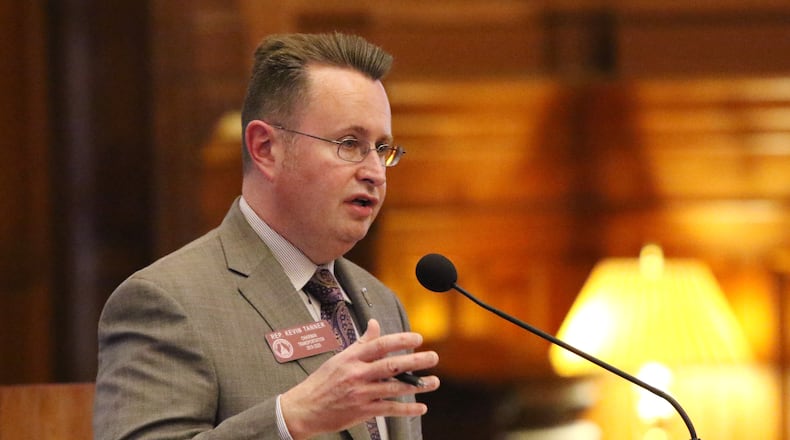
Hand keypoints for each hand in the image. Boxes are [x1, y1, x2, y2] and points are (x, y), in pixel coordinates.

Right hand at [279, 319, 439, 438]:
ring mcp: (360, 393)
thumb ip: (361, 342)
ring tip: (433, 382)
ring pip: (394, 388)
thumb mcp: (340, 358)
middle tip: (433, 357)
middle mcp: (357, 374)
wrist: (304, 408)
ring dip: (417, 386)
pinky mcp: (362, 411)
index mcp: (351, 358)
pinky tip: (420, 407)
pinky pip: (389, 408)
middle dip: (415, 361)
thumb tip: (375, 324)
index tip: (418, 338)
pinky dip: (407, 408)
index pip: (380, 344)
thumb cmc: (322, 382)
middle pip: (391, 365)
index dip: (401, 339)